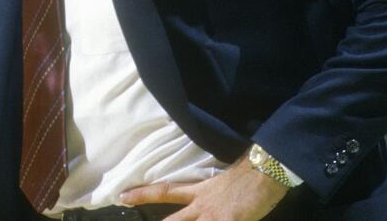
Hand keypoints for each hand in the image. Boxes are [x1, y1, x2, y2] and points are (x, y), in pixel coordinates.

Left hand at [118, 160, 288, 220]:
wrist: (264, 171)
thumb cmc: (247, 174)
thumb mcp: (222, 182)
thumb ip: (210, 192)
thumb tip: (206, 199)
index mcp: (199, 191)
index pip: (165, 192)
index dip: (143, 194)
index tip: (123, 196)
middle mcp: (202, 205)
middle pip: (174, 220)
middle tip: (134, 217)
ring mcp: (214, 216)